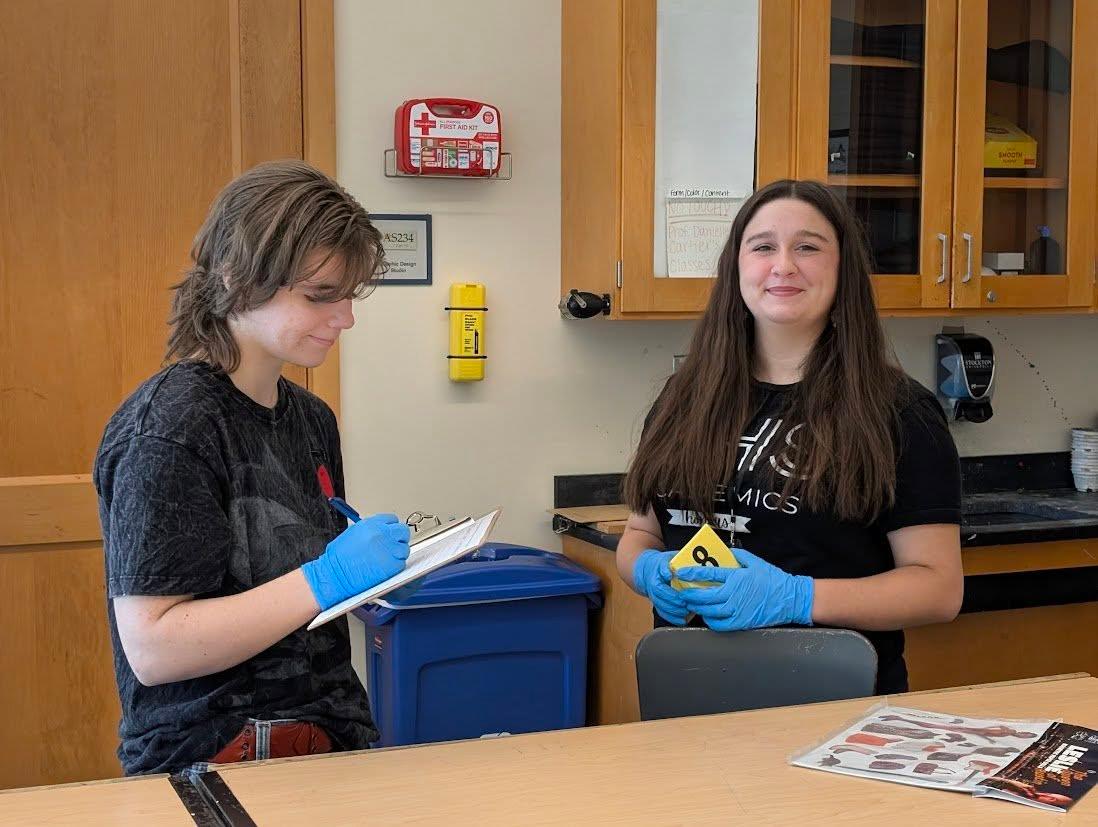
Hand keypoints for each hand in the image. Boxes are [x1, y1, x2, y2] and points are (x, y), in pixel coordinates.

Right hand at [302, 513, 409, 609]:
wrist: (335, 574)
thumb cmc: (338, 558)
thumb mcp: (353, 533)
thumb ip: (370, 530)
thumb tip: (381, 531)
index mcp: (371, 524)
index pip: (392, 520)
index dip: (391, 528)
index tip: (390, 535)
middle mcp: (381, 534)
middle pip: (402, 531)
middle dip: (399, 538)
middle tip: (393, 546)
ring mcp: (388, 549)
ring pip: (404, 548)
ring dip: (398, 554)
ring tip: (386, 560)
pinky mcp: (391, 565)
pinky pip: (401, 563)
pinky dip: (395, 566)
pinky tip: (385, 568)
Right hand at [632, 550, 688, 625]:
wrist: (646, 570)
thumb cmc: (662, 563)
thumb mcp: (670, 556)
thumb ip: (681, 559)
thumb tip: (698, 562)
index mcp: (657, 567)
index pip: (660, 570)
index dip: (666, 573)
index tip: (671, 576)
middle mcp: (653, 581)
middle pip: (660, 591)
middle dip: (672, 597)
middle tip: (684, 602)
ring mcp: (653, 593)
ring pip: (660, 603)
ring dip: (673, 609)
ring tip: (685, 612)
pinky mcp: (656, 602)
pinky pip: (662, 611)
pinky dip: (671, 617)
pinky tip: (681, 620)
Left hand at [675, 547, 812, 631]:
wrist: (790, 599)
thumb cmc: (772, 579)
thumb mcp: (754, 561)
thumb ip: (736, 555)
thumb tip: (722, 553)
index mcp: (736, 577)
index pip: (708, 574)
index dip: (691, 573)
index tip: (680, 572)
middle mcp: (733, 595)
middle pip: (703, 595)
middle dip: (689, 593)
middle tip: (682, 591)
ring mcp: (737, 610)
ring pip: (708, 611)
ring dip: (697, 607)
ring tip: (691, 602)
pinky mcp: (741, 623)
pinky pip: (719, 624)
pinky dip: (709, 620)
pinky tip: (707, 615)